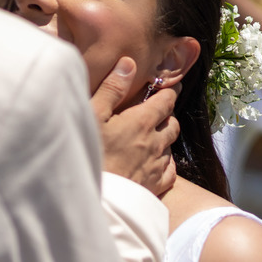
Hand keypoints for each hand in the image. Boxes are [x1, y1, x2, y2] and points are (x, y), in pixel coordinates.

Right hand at [90, 57, 178, 194]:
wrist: (95, 197)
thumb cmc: (89, 153)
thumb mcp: (93, 115)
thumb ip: (112, 89)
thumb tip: (129, 64)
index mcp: (141, 122)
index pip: (165, 101)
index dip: (169, 91)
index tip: (170, 85)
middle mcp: (155, 142)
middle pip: (172, 123)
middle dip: (168, 114)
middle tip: (160, 109)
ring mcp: (156, 165)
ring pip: (171, 146)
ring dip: (166, 138)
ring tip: (155, 135)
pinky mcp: (154, 186)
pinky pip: (170, 171)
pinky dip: (167, 162)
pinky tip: (158, 162)